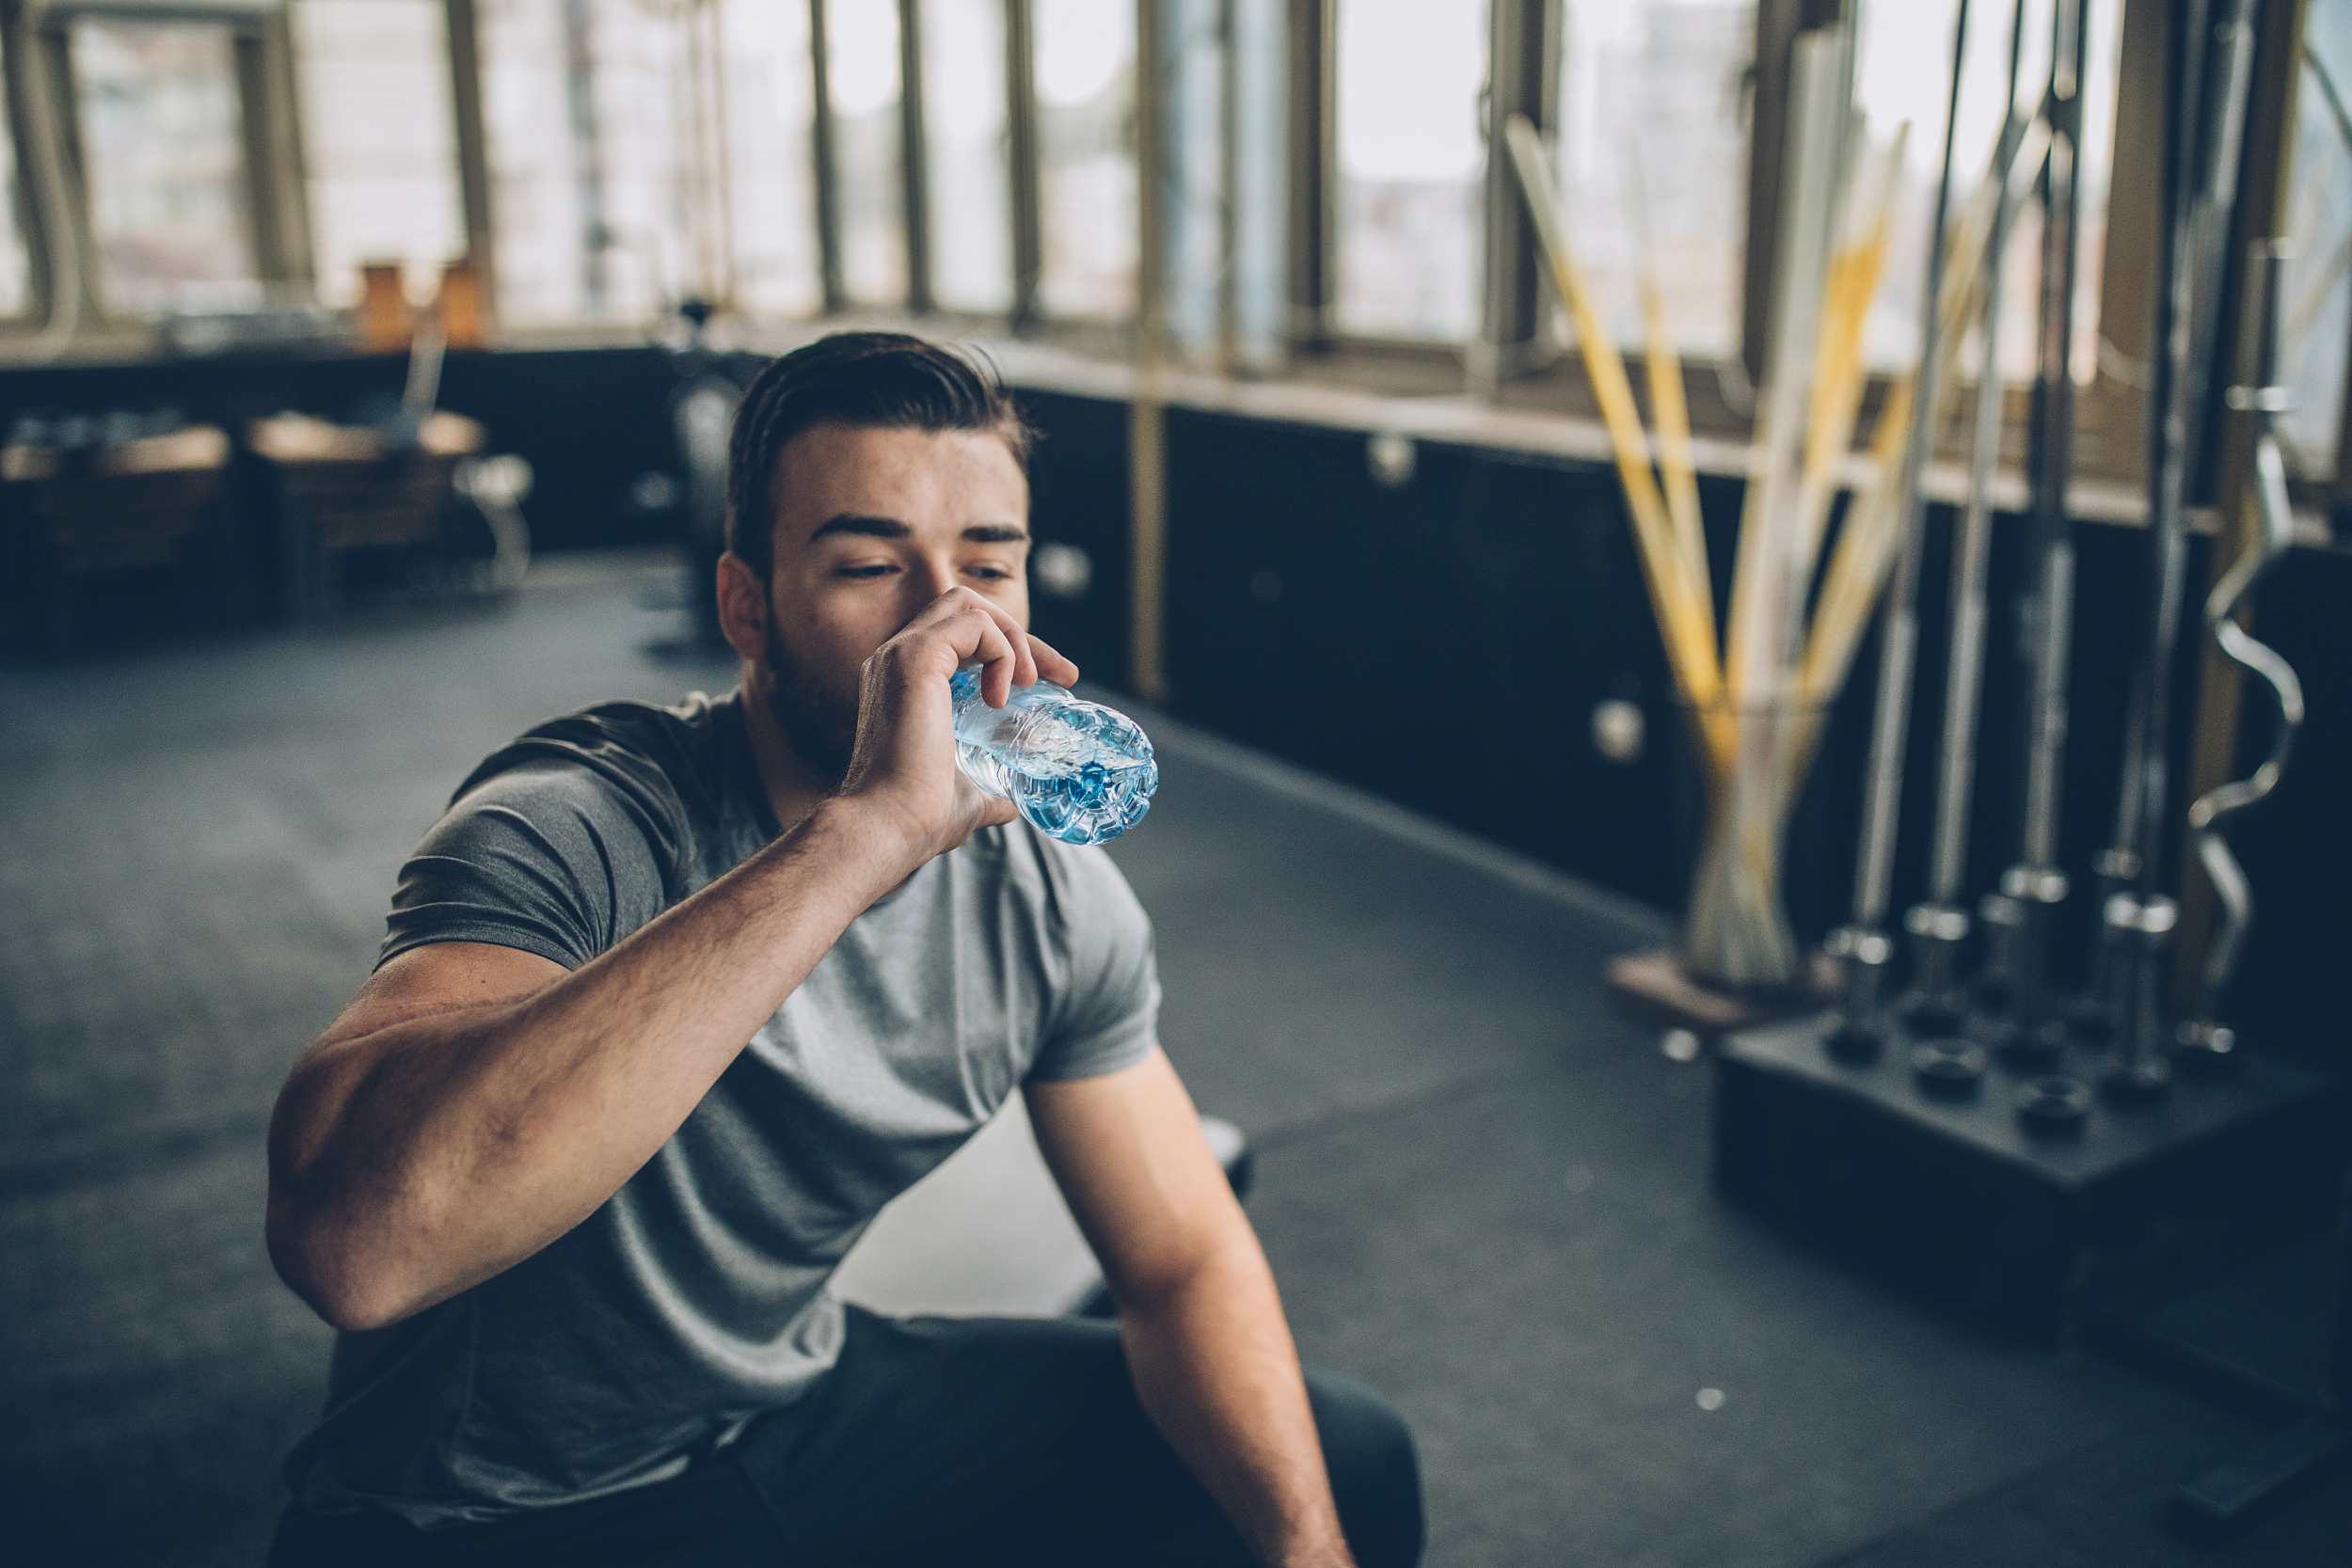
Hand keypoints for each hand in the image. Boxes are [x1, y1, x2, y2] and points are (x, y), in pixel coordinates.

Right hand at [835, 588, 1079, 860]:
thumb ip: (986, 792)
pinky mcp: (915, 657)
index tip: (1055, 679)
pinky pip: (973, 624)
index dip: (1012, 646)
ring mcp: (901, 653)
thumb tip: (1009, 805)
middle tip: (1058, 674)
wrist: (889, 826)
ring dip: (1012, 638)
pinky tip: (1002, 695)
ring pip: (969, 605)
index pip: (963, 634)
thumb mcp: (965, 795)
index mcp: (905, 680)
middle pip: (967, 607)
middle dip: (1018, 632)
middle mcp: (896, 658)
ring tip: (1029, 683)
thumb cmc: (918, 817)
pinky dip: (1001, 652)